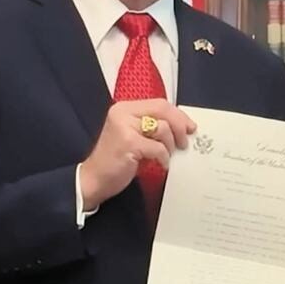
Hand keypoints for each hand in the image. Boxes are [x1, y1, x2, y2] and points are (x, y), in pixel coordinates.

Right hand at [78, 99, 195, 208]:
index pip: (160, 103)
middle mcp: (123, 113)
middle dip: (179, 126)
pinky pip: (158, 147)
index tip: (190, 127)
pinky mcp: (128, 143)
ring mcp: (124, 127)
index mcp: (125, 108)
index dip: (178, 115)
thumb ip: (153, 127)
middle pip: (163, 110)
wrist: (94, 179)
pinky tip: (161, 164)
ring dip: (170, 145)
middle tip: (184, 142)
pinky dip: (164, 158)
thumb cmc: (117, 160)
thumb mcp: (135, 136)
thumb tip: (183, 126)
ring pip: (162, 128)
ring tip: (166, 156)